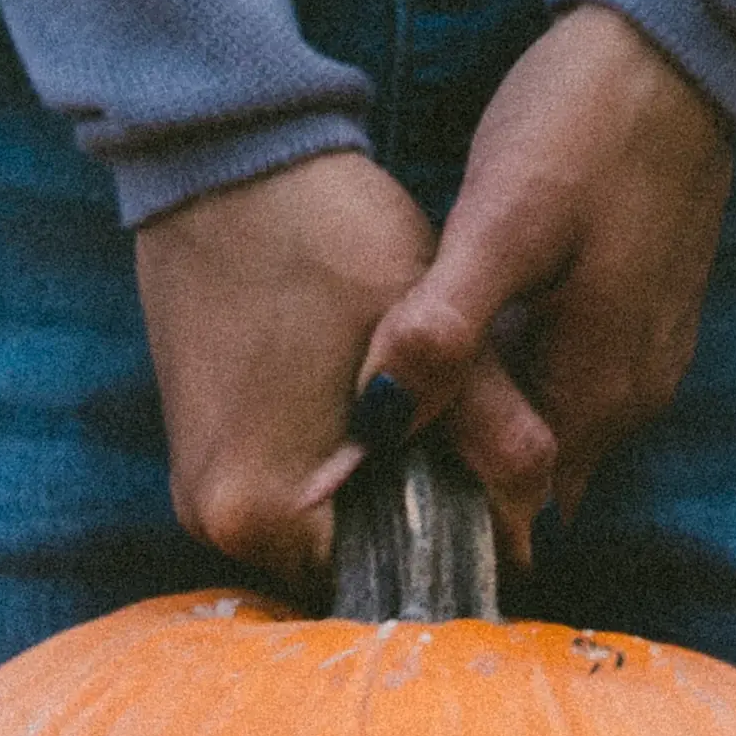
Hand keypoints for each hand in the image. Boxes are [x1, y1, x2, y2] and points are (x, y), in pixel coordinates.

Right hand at [134, 148, 551, 599]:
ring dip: (371, 491)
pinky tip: (362, 409)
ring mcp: (199, 492)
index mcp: (263, 512)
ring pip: (318, 527)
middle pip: (344, 561)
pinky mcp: (198, 455)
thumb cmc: (324, 231)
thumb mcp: (423, 325)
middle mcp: (216, 522)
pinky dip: (332, 466)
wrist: (226, 155)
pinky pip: (285, 490)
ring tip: (408, 422)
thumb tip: (537, 518)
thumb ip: (490, 427)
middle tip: (452, 447)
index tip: (481, 498)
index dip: (442, 544)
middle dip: (406, 519)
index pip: (379, 579)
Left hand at [364, 6, 733, 524]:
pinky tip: (469, 336)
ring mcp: (645, 358)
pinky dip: (519, 377)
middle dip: (457, 468)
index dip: (440, 502)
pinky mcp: (642, 315)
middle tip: (365, 442)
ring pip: (550, 428)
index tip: (366, 486)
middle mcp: (631, 401)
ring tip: (403, 390)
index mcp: (595, 394)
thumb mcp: (502, 221)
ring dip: (486, 422)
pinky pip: (569, 379)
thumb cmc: (586, 121)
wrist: (673, 36)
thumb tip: (380, 422)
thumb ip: (445, 329)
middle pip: (531, 475)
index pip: (511, 506)